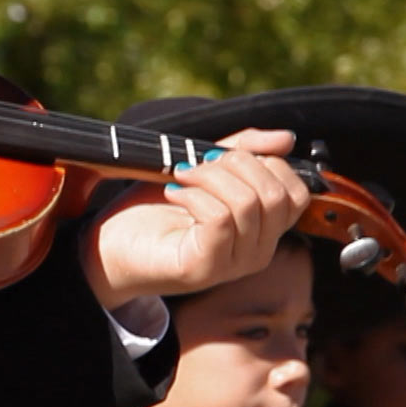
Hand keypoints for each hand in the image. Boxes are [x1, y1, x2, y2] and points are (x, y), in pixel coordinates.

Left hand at [79, 128, 312, 310]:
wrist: (110, 247)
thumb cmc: (155, 209)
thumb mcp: (204, 170)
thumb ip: (242, 152)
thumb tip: (287, 138)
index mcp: (263, 229)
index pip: (296, 194)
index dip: (265, 162)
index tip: (222, 154)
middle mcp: (257, 251)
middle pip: (276, 196)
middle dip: (237, 164)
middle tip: (199, 162)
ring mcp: (233, 264)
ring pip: (249, 204)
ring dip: (210, 176)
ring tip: (180, 175)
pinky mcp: (205, 268)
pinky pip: (220, 220)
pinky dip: (194, 195)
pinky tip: (173, 193)